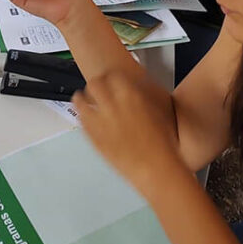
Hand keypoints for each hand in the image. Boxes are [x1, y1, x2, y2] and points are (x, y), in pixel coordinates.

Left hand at [72, 72, 180, 197]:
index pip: (112, 75)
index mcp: (130, 95)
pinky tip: (83, 117)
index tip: (109, 80)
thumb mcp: (155, 111)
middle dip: (94, 85)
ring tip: (81, 99)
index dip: (110, 77)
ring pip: (81, 101)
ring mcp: (101, 121)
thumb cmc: (162, 143)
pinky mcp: (94, 138)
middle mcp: (113, 105)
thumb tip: (129, 92)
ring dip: (81, 99)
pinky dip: (81, 117)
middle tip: (95, 88)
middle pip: (94, 84)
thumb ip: (137, 97)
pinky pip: (81, 121)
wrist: (156, 168)